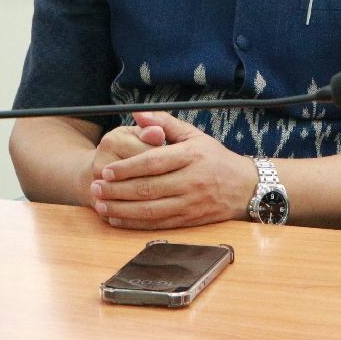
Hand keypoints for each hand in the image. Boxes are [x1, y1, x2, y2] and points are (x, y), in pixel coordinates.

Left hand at [90, 111, 257, 229]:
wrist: (244, 187)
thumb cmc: (214, 157)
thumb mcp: (194, 134)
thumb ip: (164, 123)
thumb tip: (137, 114)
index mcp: (191, 156)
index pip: (154, 162)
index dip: (128, 168)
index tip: (107, 170)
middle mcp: (191, 181)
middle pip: (148, 188)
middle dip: (117, 190)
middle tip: (95, 187)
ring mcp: (190, 203)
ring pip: (150, 210)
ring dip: (122, 209)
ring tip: (100, 204)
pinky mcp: (189, 220)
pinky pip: (158, 225)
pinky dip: (134, 224)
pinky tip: (117, 219)